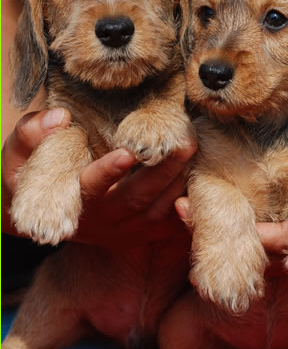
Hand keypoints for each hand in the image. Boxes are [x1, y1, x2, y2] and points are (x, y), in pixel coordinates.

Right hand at [2, 108, 195, 248]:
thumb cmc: (39, 175)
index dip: (108, 172)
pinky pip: (174, 223)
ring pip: (159, 208)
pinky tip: (203, 179)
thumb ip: (32, 136)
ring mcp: (129, 230)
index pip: (90, 188)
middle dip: (163, 171)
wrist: (52, 214)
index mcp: (74, 200)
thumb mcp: (21, 157)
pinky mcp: (148, 232)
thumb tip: (57, 117)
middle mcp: (103, 220)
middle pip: (137, 197)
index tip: (127, 153)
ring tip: (195, 149)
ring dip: (179, 180)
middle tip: (184, 143)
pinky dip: (190, 206)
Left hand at [175, 166, 287, 271]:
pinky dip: (256, 231)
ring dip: (232, 233)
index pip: (286, 239)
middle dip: (225, 234)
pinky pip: (286, 242)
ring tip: (189, 210)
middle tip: (180, 211)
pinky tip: (231, 215)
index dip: (248, 233)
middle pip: (266, 246)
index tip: (212, 215)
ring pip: (270, 247)